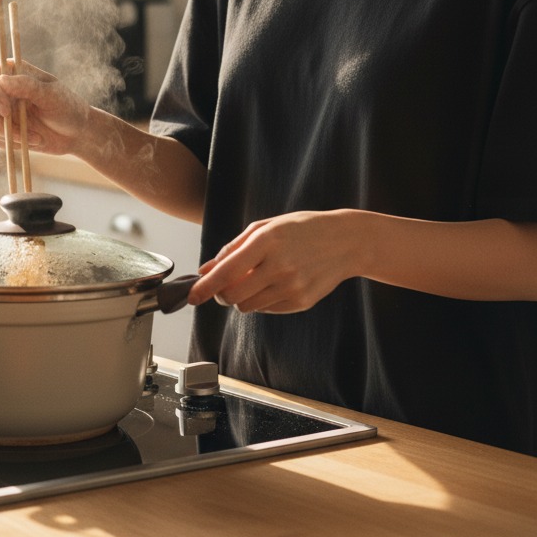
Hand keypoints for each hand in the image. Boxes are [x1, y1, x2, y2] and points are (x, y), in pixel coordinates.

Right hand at [0, 60, 90, 155]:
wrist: (77, 134)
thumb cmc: (67, 108)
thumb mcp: (52, 95)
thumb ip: (28, 86)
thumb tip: (2, 79)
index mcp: (15, 75)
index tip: (5, 109)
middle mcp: (5, 93)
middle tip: (15, 130)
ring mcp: (3, 113)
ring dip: (9, 134)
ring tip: (36, 136)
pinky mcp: (5, 132)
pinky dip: (15, 144)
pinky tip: (36, 140)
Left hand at [187, 210, 354, 313]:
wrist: (345, 241)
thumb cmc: (302, 229)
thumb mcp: (266, 227)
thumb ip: (233, 248)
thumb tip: (206, 269)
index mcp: (267, 241)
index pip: (225, 272)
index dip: (204, 287)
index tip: (191, 296)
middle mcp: (279, 266)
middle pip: (232, 296)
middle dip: (221, 294)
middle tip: (222, 286)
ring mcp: (291, 286)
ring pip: (248, 306)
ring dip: (242, 297)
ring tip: (256, 279)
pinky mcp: (301, 302)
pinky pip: (267, 309)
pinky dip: (262, 300)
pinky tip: (276, 283)